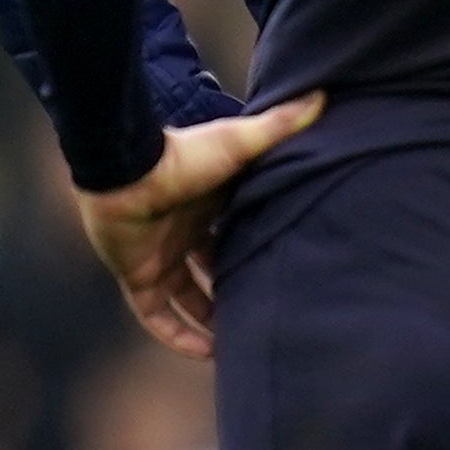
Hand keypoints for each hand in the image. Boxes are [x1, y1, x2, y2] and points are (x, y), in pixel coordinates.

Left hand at [70, 94, 323, 358]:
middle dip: (237, 289)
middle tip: (267, 311)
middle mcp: (184, 230)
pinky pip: (157, 315)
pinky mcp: (137, 275)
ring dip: (211, 319)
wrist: (125, 169)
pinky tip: (206, 353)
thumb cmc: (183, 154)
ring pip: (188, 296)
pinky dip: (178, 334)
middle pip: (214, 268)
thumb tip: (324, 97)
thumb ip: (280, 126)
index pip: (237, 231)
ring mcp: (159, 255)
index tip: (286, 265)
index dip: (258, 248)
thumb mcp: (240, 142)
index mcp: (209, 202)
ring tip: (241, 343)